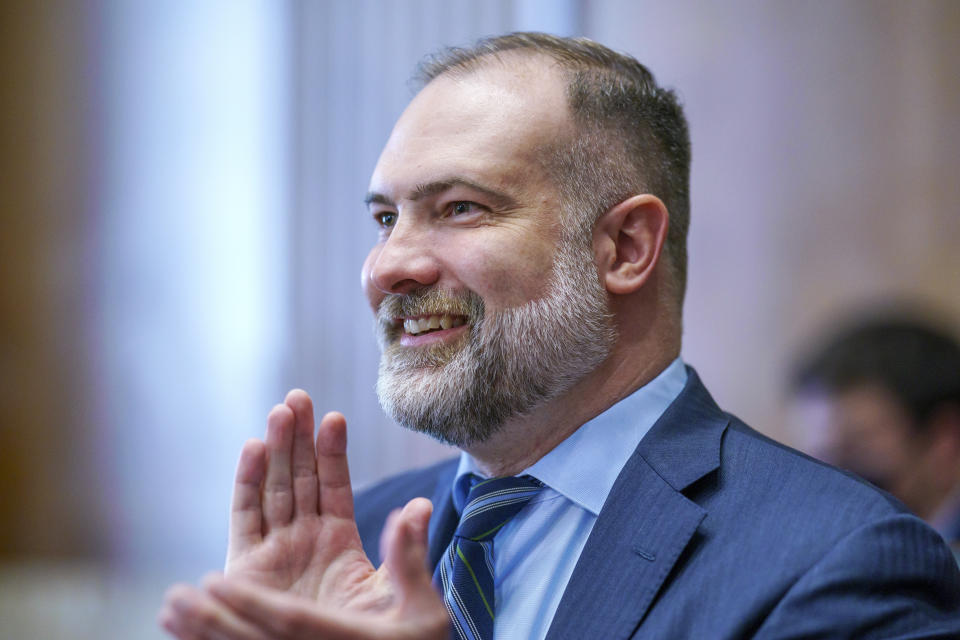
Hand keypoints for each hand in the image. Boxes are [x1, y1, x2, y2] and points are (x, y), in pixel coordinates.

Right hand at [159, 390, 447, 637]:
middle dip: (299, 436)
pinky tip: (252, 447)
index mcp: (339, 541)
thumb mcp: (396, 597)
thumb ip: (407, 552)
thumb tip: (420, 506)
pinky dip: (246, 482)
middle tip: (299, 396)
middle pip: (300, 476)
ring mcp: (275, 549)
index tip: (334, 418)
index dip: (333, 452)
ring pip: (274, 487)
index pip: (335, 485)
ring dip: (275, 449)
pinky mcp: (245, 567)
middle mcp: (304, 538)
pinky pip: (244, 516)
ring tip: (281, 410)